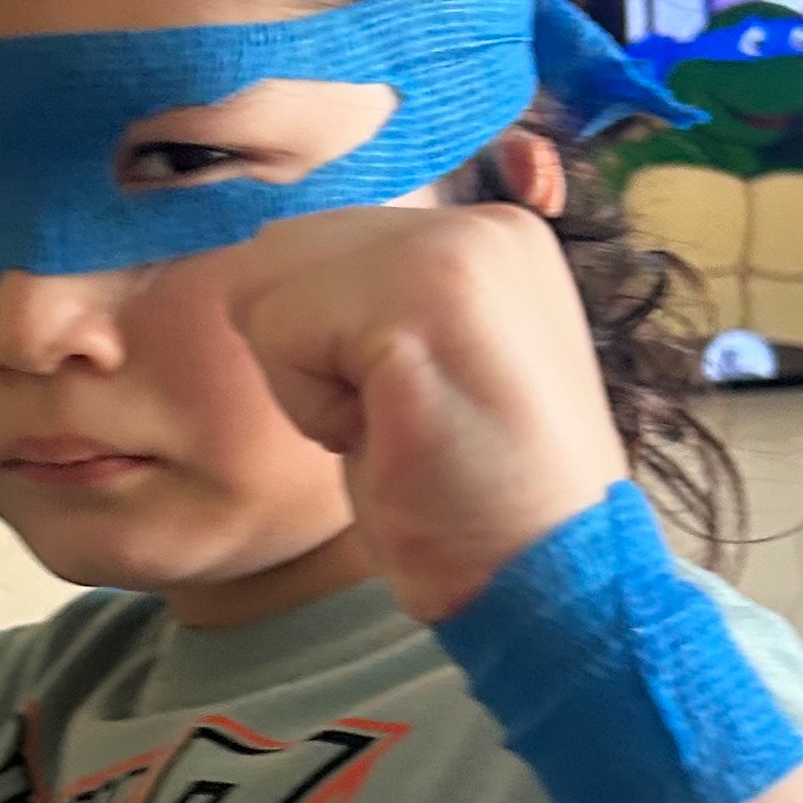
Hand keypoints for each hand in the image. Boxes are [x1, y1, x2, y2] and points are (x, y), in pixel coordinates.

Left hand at [212, 204, 625, 622]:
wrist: (551, 579)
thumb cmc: (476, 499)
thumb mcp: (422, 365)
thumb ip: (367, 302)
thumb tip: (252, 269)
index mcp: (491, 233)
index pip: (326, 238)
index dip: (327, 342)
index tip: (413, 404)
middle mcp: (481, 223)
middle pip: (286, 248)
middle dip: (307, 353)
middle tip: (401, 421)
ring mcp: (456, 251)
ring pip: (272, 285)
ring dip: (307, 381)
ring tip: (397, 426)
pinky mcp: (420, 299)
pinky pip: (279, 334)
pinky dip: (312, 407)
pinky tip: (392, 437)